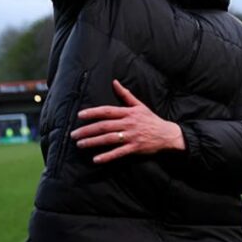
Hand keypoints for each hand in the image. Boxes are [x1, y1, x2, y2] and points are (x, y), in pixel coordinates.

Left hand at [70, 79, 184, 163]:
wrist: (167, 134)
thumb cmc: (151, 119)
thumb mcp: (139, 105)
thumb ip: (125, 95)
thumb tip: (114, 82)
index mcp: (127, 113)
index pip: (106, 111)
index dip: (93, 113)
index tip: (80, 115)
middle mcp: (128, 124)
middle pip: (104, 126)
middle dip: (87, 130)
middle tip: (73, 134)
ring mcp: (131, 137)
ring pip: (108, 139)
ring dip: (93, 142)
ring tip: (80, 144)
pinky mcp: (134, 148)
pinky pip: (118, 153)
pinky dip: (107, 156)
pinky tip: (95, 159)